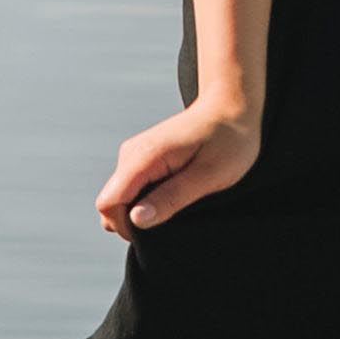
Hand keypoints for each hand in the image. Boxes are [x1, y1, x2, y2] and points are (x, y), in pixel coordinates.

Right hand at [98, 96, 260, 236]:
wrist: (231, 105)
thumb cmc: (228, 140)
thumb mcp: (208, 176)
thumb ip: (171, 198)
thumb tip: (137, 219)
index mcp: (144, 157)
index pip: (108, 203)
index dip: (127, 228)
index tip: (158, 233)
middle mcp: (131, 154)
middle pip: (110, 203)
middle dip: (134, 222)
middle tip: (176, 219)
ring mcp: (135, 155)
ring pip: (121, 198)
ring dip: (144, 210)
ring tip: (181, 202)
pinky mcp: (143, 159)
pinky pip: (133, 189)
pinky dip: (149, 200)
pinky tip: (177, 193)